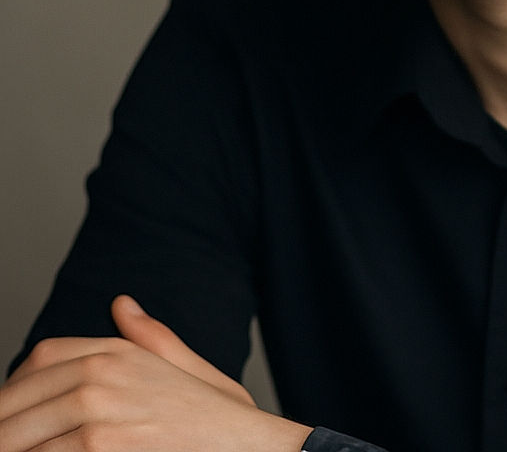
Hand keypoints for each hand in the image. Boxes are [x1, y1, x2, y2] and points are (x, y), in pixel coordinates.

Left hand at [0, 295, 311, 451]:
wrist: (247, 446)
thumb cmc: (219, 417)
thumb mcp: (187, 367)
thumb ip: (151, 337)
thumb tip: (123, 304)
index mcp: (120, 351)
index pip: (40, 358)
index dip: (17, 387)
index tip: (12, 412)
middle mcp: (102, 374)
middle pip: (16, 400)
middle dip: (4, 428)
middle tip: (5, 441)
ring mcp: (97, 413)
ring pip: (17, 438)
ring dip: (11, 449)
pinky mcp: (99, 449)